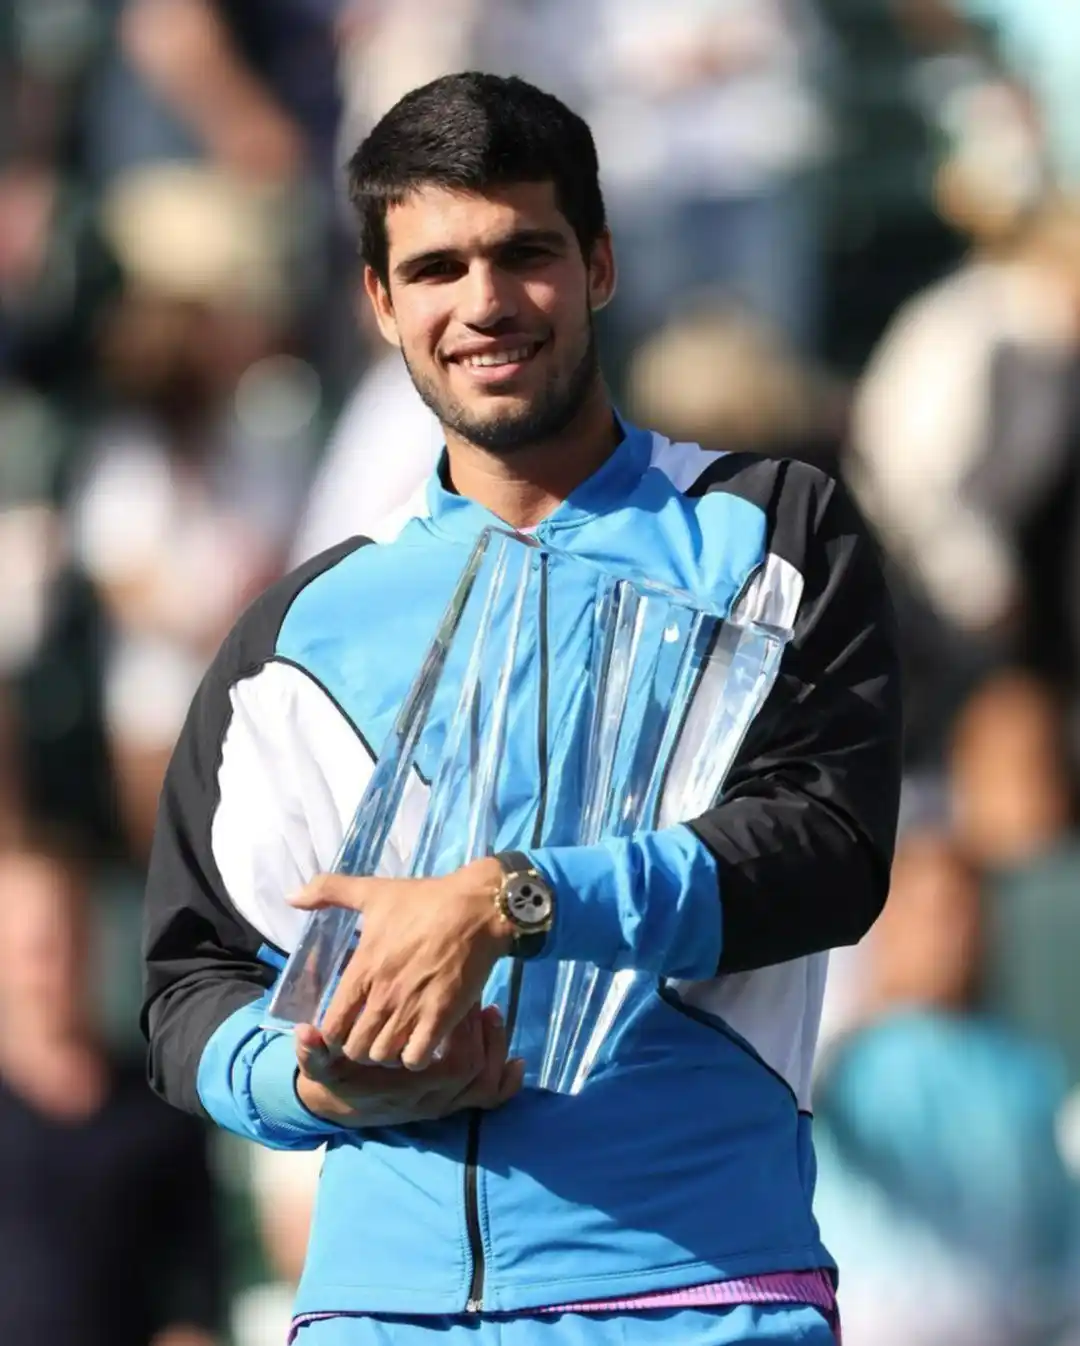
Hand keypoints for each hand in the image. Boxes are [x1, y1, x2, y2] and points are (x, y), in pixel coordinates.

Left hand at [289, 860, 512, 1070]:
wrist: (478, 908)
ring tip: (393, 1040)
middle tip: (369, 1035)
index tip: (345, 1026)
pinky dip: (414, 1058)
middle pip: (355, 1048)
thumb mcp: (373, 891)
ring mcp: (412, 1008)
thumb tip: (291, 896)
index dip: (333, 1034)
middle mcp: (383, 994)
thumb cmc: (425, 899)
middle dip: (358, 1047)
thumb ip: (328, 892)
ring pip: (383, 1056)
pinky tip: (419, 1042)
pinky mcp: (442, 1016)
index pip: (332, 1025)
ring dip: (386, 1053)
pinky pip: (416, 1058)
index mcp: (363, 968)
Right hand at [295, 1004, 522, 1127]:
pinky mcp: (451, 1106)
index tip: (460, 998)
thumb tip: (304, 1033)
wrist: (340, 1108)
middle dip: (483, 1037)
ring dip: (495, 1049)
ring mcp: (443, 1106)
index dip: (461, 1032)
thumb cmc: (337, 1076)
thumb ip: (312, 1049)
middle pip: (473, 1071)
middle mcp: (429, 1101)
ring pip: (483, 1086)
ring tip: (493, 1013)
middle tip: (483, 1001)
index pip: (450, 1062)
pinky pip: (487, 1103)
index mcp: (405, 1087)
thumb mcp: (319, 1064)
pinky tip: (518, 1062)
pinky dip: (506, 1086)